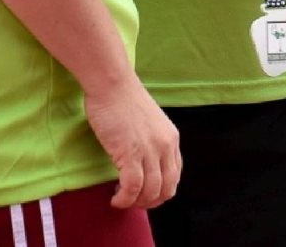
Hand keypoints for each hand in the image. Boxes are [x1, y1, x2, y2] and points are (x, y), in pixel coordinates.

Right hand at [82, 75, 181, 209]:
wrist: (111, 83)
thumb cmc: (123, 98)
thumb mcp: (149, 121)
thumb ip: (152, 141)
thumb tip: (144, 161)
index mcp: (172, 138)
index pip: (174, 176)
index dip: (160, 191)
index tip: (144, 193)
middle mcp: (165, 146)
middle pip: (166, 189)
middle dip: (150, 202)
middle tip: (133, 201)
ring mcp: (149, 150)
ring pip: (150, 192)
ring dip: (135, 203)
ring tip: (121, 200)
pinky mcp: (130, 153)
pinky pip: (132, 188)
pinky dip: (124, 199)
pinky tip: (115, 198)